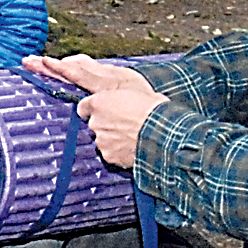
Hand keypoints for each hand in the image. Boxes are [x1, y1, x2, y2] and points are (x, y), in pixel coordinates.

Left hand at [23, 52, 164, 168]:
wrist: (163, 133)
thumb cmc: (155, 110)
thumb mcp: (137, 91)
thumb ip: (120, 96)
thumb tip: (122, 98)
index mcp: (99, 102)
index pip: (84, 106)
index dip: (95, 108)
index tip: (105, 110)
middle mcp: (95, 122)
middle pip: (94, 124)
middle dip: (105, 124)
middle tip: (124, 124)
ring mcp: (101, 140)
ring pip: (102, 139)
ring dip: (112, 139)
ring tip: (131, 136)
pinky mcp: (109, 156)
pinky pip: (110, 153)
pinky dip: (118, 152)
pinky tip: (132, 147)